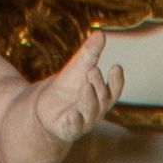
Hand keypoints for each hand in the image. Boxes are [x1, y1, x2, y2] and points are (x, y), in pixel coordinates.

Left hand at [32, 27, 120, 147]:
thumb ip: (90, 53)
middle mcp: (96, 110)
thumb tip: (100, 33)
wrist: (45, 107)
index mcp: (101, 95)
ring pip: (91, 112)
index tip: (115, 67)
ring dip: (89, 99)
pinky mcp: (68, 129)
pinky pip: (74, 127)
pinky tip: (71, 114)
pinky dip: (74, 121)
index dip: (117, 80)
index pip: (114, 89)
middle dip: (99, 85)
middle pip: (103, 99)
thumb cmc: (66, 87)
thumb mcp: (78, 67)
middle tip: (92, 70)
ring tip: (85, 86)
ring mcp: (84, 121)